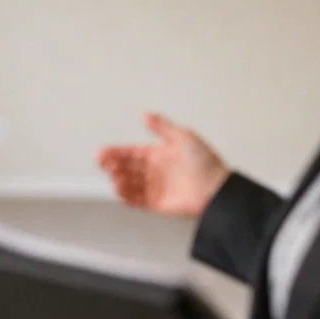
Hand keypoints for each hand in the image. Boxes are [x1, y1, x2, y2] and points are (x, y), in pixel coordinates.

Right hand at [96, 113, 228, 218]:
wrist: (216, 189)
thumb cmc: (206, 163)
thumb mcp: (184, 137)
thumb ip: (163, 127)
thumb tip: (146, 115)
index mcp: (159, 154)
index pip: (132, 153)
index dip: (116, 152)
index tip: (103, 152)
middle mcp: (155, 171)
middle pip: (127, 168)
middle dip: (113, 165)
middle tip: (103, 163)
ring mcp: (155, 188)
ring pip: (129, 184)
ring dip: (118, 179)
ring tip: (113, 176)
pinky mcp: (157, 204)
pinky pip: (136, 200)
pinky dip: (126, 196)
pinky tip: (119, 190)